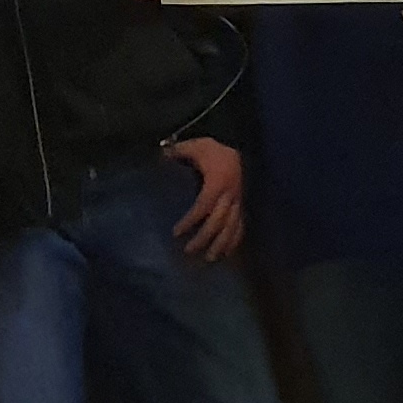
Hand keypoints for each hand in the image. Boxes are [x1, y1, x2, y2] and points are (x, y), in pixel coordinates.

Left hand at [163, 137, 244, 261]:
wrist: (243, 143)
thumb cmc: (216, 148)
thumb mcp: (197, 146)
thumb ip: (178, 152)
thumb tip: (159, 156)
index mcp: (217, 183)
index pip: (203, 206)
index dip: (190, 221)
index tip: (176, 233)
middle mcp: (230, 195)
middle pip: (218, 221)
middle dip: (204, 238)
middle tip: (189, 251)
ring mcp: (238, 201)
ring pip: (232, 227)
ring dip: (222, 244)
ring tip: (210, 259)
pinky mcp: (243, 204)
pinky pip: (241, 224)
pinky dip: (235, 239)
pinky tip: (228, 252)